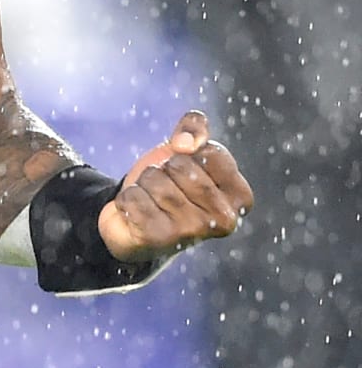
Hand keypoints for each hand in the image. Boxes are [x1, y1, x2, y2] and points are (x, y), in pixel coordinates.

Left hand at [98, 109, 252, 262]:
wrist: (137, 219)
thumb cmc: (169, 182)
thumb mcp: (184, 149)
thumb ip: (194, 128)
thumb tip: (186, 142)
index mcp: (240, 196)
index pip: (212, 152)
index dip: (188, 151)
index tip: (188, 168)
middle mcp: (225, 219)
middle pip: (180, 166)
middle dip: (163, 168)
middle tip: (166, 187)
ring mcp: (194, 232)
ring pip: (155, 180)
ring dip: (145, 183)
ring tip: (153, 200)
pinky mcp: (161, 240)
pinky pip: (134, 198)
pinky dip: (128, 199)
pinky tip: (138, 213)